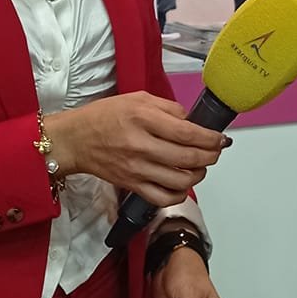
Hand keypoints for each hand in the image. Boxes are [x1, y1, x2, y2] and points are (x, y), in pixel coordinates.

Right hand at [44, 93, 225, 208]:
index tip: (221, 139)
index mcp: (143, 119)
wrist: (75, 140)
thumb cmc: (104, 116)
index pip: (187, 133)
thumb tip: (192, 122)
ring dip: (198, 175)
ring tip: (200, 166)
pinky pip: (163, 198)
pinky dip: (179, 194)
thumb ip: (169, 108)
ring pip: (180, 181)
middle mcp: (141, 145)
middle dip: (210, 156)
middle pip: (188, 159)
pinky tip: (182, 184)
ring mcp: (136, 169)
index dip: (210, 138)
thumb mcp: (138, 99)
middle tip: (215, 151)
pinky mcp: (131, 186)